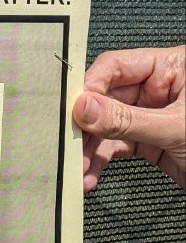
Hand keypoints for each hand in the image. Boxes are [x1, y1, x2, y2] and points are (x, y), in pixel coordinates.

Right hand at [72, 46, 185, 192]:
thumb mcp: (176, 128)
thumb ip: (127, 119)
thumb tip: (84, 108)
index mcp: (173, 66)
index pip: (117, 66)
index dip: (91, 87)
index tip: (72, 111)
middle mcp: (161, 87)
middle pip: (107, 99)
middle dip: (86, 126)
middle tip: (67, 145)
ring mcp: (154, 115)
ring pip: (108, 127)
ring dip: (89, 150)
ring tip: (77, 169)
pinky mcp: (152, 142)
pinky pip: (117, 147)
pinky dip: (101, 162)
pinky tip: (90, 176)